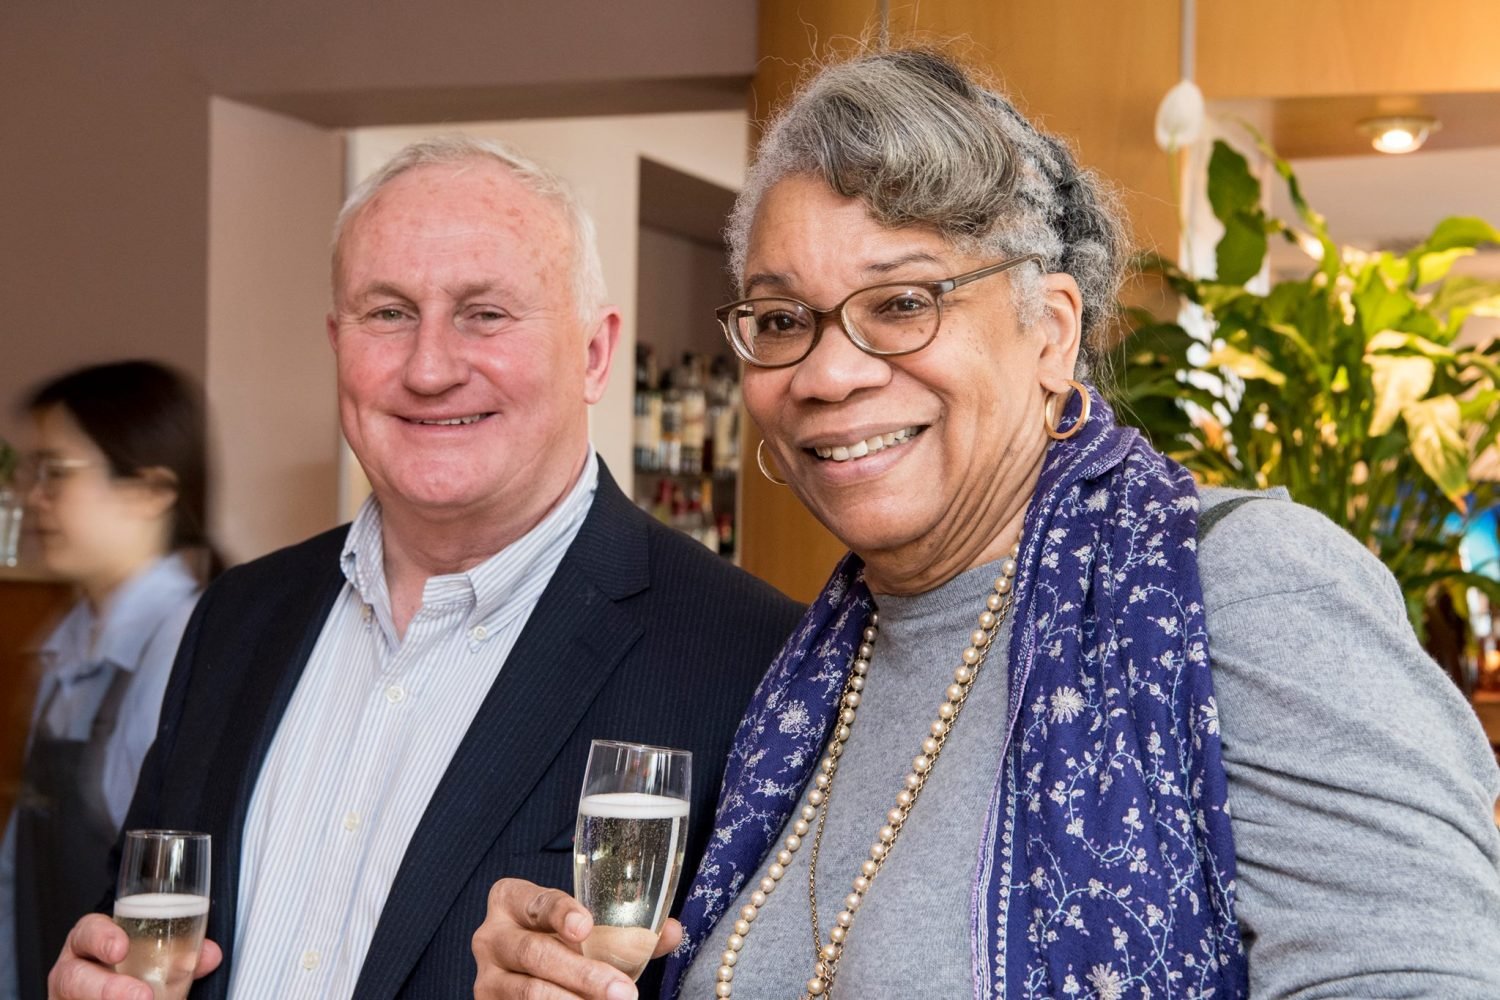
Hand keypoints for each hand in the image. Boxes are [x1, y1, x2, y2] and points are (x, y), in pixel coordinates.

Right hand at [47, 913, 221, 999]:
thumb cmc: (133, 961)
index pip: (87, 933)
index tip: (120, 948)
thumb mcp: (151, 950)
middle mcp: (74, 970)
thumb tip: (211, 955)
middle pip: (75, 979)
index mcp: (90, 942)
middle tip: (143, 996)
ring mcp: (71, 997)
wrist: (116, 986)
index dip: (101, 938)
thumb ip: (182, 949)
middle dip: (108, 989)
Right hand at [472, 878, 682, 999]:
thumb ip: (626, 930)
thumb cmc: (559, 941)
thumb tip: (672, 932)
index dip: (561, 913)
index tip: (586, 927)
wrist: (524, 974)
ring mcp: (487, 977)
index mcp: (512, 901)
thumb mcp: (584, 930)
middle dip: (583, 974)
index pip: (537, 903)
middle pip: (535, 953)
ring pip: (529, 991)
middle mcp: (491, 936)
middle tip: (624, 991)